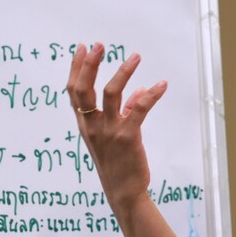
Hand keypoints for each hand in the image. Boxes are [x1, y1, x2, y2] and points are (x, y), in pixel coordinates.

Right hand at [66, 42, 166, 210]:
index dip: (76, 68)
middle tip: (99, 45)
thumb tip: (139, 92)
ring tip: (135, 56)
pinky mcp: (128, 136)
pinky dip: (152, 94)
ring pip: (111, 93)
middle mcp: (92, 126)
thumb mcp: (113, 137)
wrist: (123, 191)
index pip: (73, 92)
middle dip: (90, 64)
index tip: (82, 48)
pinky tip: (161, 85)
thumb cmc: (117, 164)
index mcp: (85, 124)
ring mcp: (109, 131)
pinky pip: (139, 108)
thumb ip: (124, 112)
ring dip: (123, 72)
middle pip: (84, 89)